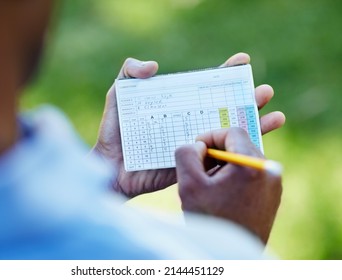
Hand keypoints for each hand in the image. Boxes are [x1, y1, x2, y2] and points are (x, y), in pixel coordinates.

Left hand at [93, 53, 284, 197]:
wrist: (110, 168)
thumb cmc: (113, 133)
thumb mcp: (117, 98)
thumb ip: (128, 74)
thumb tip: (153, 66)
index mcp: (176, 105)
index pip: (205, 86)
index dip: (224, 74)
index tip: (242, 61)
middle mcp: (189, 122)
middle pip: (225, 108)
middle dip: (248, 99)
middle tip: (265, 92)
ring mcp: (194, 144)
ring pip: (229, 133)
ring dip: (254, 124)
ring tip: (275, 116)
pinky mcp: (194, 165)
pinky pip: (220, 160)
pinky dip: (240, 154)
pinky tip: (258, 148)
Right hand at [175, 128, 281, 243]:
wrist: (231, 256)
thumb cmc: (210, 220)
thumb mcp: (189, 185)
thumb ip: (187, 154)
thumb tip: (198, 145)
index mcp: (252, 165)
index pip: (233, 131)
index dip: (211, 136)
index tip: (198, 149)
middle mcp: (270, 171)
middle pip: (241, 145)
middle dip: (218, 151)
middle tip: (201, 166)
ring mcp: (274, 184)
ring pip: (246, 159)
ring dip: (227, 163)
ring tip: (211, 181)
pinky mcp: (273, 195)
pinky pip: (253, 173)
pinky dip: (237, 175)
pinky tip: (222, 191)